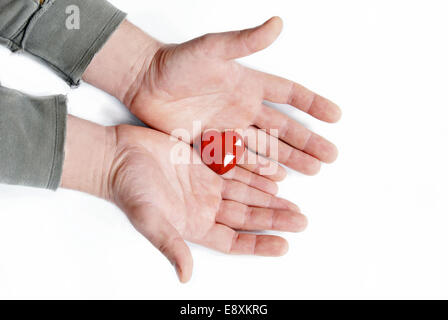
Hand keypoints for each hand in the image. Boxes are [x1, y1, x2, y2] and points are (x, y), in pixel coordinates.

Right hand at [61, 116, 306, 281]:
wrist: (118, 156)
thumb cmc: (130, 190)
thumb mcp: (150, 220)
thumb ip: (171, 246)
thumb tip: (185, 276)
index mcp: (195, 224)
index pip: (235, 240)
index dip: (259, 243)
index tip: (284, 245)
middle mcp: (205, 206)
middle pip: (247, 215)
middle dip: (274, 219)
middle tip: (301, 221)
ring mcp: (207, 184)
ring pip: (246, 193)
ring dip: (269, 199)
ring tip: (294, 203)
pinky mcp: (206, 162)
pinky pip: (237, 169)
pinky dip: (256, 173)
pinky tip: (274, 177)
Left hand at [84, 17, 340, 178]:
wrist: (145, 81)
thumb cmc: (178, 62)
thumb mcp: (213, 49)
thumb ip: (245, 41)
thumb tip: (278, 23)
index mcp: (249, 85)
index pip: (289, 95)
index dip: (313, 104)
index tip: (336, 117)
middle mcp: (244, 109)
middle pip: (284, 128)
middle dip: (308, 142)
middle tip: (331, 156)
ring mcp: (229, 128)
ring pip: (266, 147)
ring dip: (290, 159)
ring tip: (312, 170)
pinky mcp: (212, 144)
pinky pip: (241, 159)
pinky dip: (259, 170)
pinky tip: (277, 179)